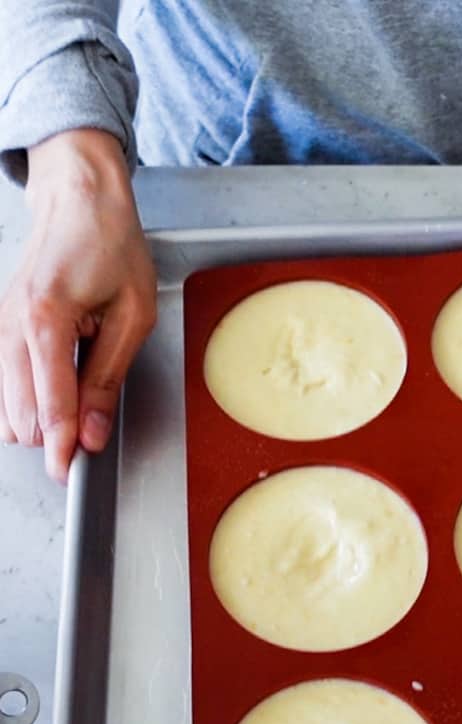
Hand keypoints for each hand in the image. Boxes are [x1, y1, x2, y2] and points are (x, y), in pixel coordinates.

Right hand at [0, 129, 155, 481]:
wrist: (77, 198)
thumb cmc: (109, 244)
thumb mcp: (133, 315)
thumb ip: (108, 379)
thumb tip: (93, 432)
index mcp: (46, 318)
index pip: (48, 403)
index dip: (61, 445)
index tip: (69, 472)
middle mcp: (12, 325)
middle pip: (18, 414)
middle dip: (51, 437)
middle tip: (87, 442)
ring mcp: (0, 328)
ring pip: (6, 407)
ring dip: (40, 422)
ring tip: (78, 413)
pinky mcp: (1, 330)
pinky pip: (6, 386)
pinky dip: (30, 402)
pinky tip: (59, 395)